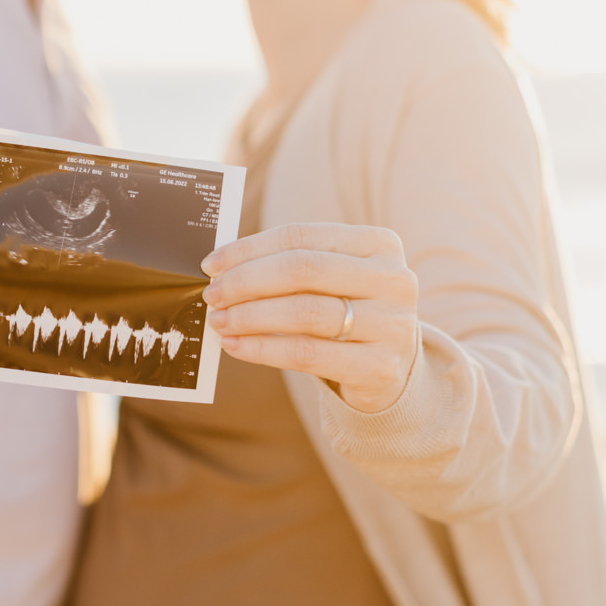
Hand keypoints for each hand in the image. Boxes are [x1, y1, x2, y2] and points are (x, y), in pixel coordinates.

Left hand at [200, 223, 419, 412]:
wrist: (390, 369)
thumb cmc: (347, 314)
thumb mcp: (331, 281)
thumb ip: (289, 267)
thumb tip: (222, 267)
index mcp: (379, 244)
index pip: (301, 236)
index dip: (250, 249)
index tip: (212, 264)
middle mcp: (394, 279)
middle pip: (303, 269)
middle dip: (247, 281)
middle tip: (213, 294)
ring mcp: (392, 324)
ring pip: (304, 312)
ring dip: (250, 316)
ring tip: (220, 321)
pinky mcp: (380, 367)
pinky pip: (307, 354)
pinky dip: (263, 349)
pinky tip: (236, 346)